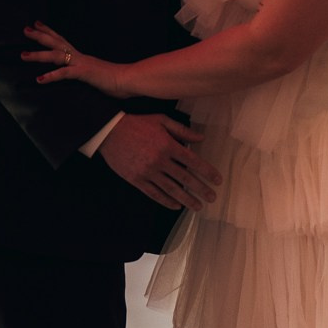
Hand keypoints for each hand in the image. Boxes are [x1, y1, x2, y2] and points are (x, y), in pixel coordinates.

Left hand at [25, 20, 128, 93]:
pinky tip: (39, 79)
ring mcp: (81, 63)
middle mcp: (79, 56)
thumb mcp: (95, 74)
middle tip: (25, 29)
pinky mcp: (83, 73)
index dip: (49, 31)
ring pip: (55, 56)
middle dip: (39, 36)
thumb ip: (85, 72)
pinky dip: (51, 76)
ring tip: (23, 55)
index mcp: (81, 56)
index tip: (37, 23)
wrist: (128, 79)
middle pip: (56, 42)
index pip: (62, 40)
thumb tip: (79, 73)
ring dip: (38, 55)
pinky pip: (64, 73)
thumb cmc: (116, 78)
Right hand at [97, 111, 221, 212]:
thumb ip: (182, 130)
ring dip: (187, 199)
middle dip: (201, 189)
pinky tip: (176, 206)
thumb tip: (201, 138)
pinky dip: (166, 201)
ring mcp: (148, 172)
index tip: (218, 181)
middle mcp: (160, 160)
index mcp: (168, 145)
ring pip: (171, 189)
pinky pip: (154, 194)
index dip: (207, 172)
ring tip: (198, 206)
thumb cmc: (137, 123)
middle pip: (185, 178)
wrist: (109, 131)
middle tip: (212, 198)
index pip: (193, 161)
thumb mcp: (161, 120)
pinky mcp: (136, 180)